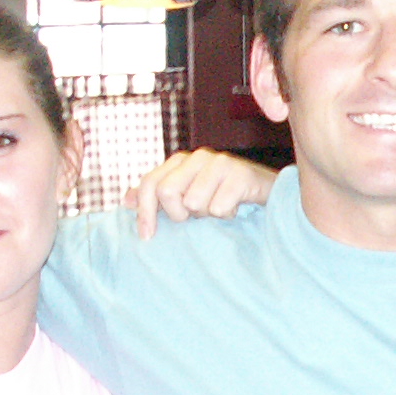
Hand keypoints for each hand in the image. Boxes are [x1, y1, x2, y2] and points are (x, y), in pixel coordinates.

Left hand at [126, 150, 276, 238]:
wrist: (268, 193)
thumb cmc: (224, 197)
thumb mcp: (187, 198)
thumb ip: (158, 197)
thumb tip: (126, 200)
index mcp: (180, 161)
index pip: (150, 184)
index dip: (145, 213)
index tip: (147, 238)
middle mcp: (198, 156)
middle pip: (167, 193)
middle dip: (180, 215)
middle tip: (197, 216)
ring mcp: (220, 162)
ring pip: (194, 203)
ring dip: (207, 215)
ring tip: (219, 208)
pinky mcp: (240, 173)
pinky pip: (219, 208)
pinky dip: (227, 216)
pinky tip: (235, 208)